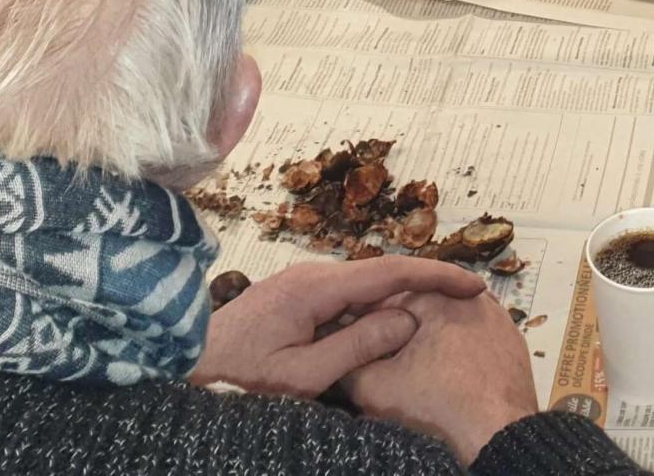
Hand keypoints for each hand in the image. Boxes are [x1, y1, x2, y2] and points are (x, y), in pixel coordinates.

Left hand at [192, 259, 485, 398]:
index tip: (473, 286)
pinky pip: (342, 298)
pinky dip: (368, 311)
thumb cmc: (237, 383)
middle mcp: (311, 273)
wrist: (180, 372)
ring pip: (362, 287)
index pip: (392, 271)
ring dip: (394, 303)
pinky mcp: (291, 297)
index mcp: (318, 286)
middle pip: (381, 275)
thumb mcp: (303, 376)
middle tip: (460, 305)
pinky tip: (380, 333)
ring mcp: (300, 282)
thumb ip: (359, 346)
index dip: (438, 276)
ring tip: (428, 324)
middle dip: (422, 288)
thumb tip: (408, 319)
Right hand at [342, 285, 541, 465]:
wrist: (496, 436)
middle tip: (389, 368)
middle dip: (402, 335)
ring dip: (433, 344)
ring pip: (450, 326)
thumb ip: (350, 361)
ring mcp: (499, 318)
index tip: (359, 351)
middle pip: (423, 312)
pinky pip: (476, 341)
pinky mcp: (513, 342)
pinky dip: (461, 354)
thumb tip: (341, 349)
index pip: (389, 300)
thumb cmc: (435, 406)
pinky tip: (450, 379)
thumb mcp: (376, 387)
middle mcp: (473, 296)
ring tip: (419, 377)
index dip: (368, 327)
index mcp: (439, 295)